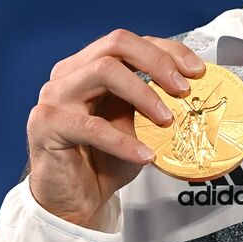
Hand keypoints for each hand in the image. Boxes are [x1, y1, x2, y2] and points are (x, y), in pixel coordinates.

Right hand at [26, 29, 204, 227]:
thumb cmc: (103, 160)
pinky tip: (144, 155)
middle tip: (183, 89)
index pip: (130, 42)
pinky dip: (124, 141)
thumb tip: (190, 85)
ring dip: (143, 94)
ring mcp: (54, 97)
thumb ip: (151, 99)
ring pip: (104, 71)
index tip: (196, 70)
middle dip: (157, 62)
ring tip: (166, 119)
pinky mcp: (46, 125)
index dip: (167, 51)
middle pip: (116, 44)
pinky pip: (91, 126)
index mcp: (88, 66)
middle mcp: (68, 74)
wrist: (73, 200)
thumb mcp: (135, 123)